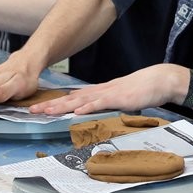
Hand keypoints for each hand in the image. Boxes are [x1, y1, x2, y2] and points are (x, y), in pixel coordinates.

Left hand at [31, 63, 182, 115]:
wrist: (160, 80)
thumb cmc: (144, 90)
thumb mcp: (121, 98)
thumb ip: (108, 105)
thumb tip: (96, 113)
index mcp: (100, 92)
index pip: (73, 98)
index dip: (56, 102)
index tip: (39, 107)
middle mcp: (101, 91)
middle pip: (71, 99)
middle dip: (51, 104)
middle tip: (32, 110)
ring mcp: (109, 93)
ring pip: (81, 101)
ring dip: (63, 106)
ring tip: (46, 111)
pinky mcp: (120, 97)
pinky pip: (101, 103)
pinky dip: (88, 107)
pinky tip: (77, 111)